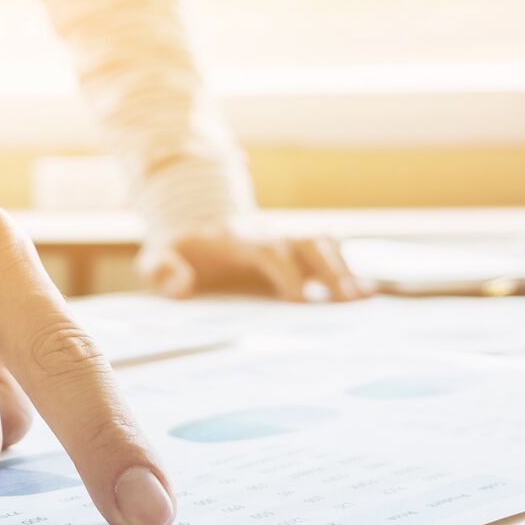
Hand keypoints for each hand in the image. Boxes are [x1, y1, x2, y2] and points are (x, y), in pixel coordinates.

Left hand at [138, 222, 368, 301]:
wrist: (193, 224)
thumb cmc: (177, 252)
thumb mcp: (155, 260)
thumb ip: (162, 271)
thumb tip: (182, 286)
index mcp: (234, 238)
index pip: (266, 248)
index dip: (284, 270)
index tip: (298, 299)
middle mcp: (266, 233)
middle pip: (305, 242)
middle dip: (327, 269)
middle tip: (347, 301)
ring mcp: (284, 237)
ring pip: (322, 242)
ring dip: (343, 268)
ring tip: (362, 300)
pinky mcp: (296, 246)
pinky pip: (329, 249)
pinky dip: (349, 267)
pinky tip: (369, 293)